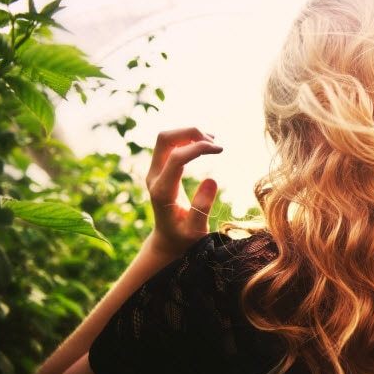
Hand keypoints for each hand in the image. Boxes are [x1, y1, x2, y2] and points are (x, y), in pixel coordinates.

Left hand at [145, 128, 222, 257]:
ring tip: (213, 143)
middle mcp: (154, 177)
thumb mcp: (196, 230)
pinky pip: (170, 145)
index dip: (198, 147)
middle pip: (164, 139)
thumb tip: (212, 179)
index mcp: (162, 191)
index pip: (176, 157)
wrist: (168, 241)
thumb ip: (202, 207)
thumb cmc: (184, 239)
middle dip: (190, 133)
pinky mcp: (160, 170)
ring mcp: (155, 172)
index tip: (220, 150)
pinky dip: (187, 139)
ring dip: (189, 134)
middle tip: (214, 142)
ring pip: (166, 138)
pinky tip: (204, 145)